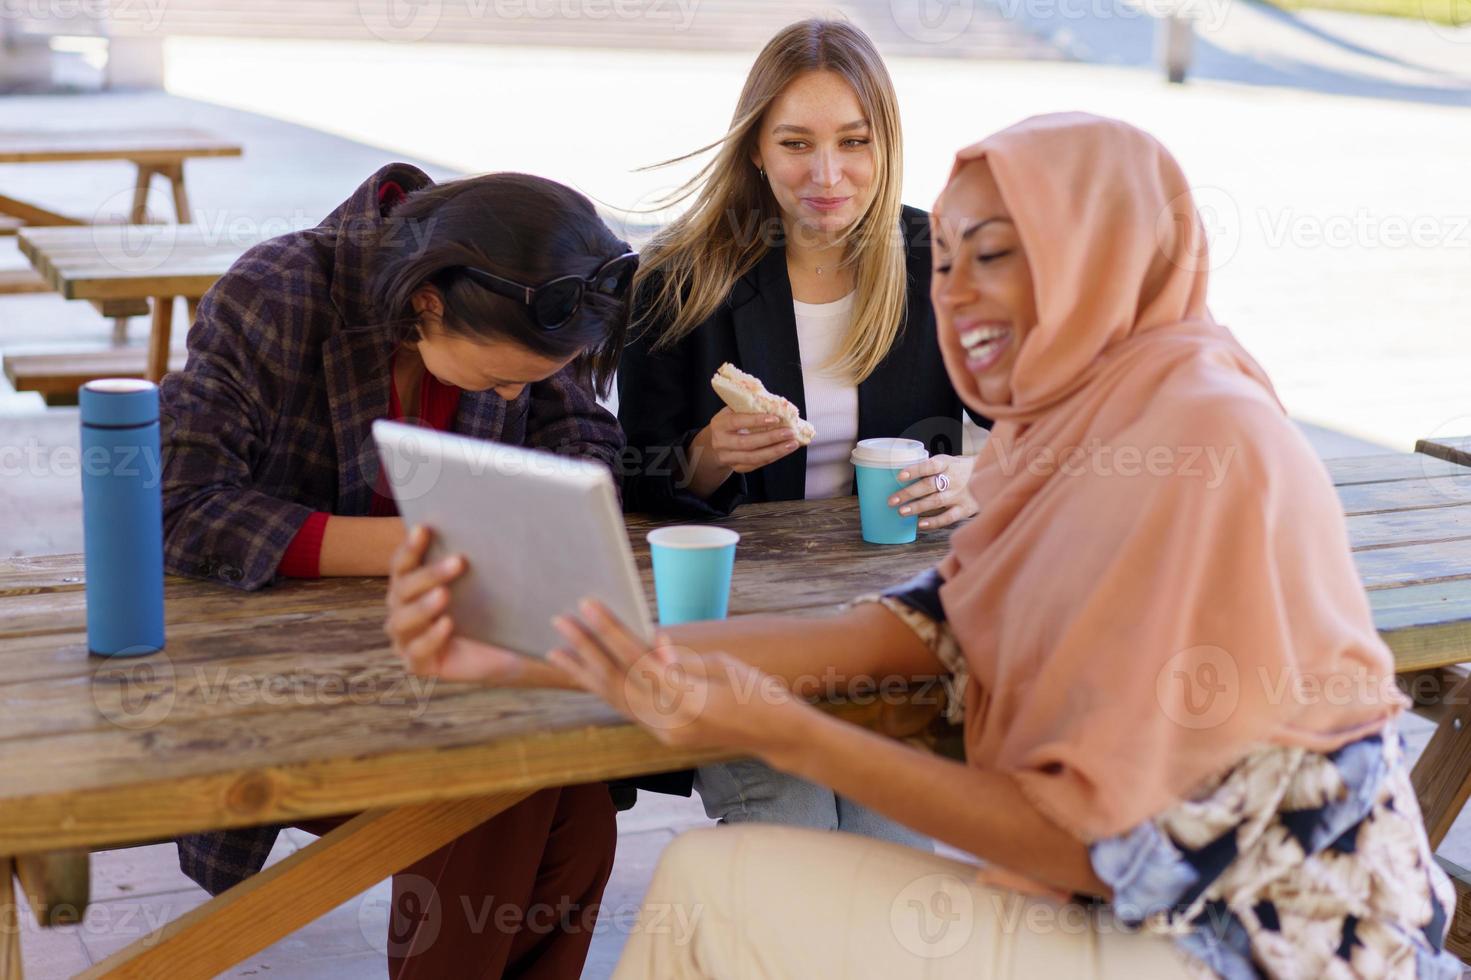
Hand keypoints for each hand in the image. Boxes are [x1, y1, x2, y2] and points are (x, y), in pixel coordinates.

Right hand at [384, 525, 574, 687]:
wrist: (502, 651)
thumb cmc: (487, 611)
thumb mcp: (483, 585)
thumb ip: (474, 561)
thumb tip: (492, 523)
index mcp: (410, 584)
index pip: (403, 563)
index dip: (411, 546)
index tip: (425, 528)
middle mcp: (401, 608)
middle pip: (403, 588)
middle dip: (429, 574)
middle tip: (458, 561)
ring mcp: (405, 638)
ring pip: (403, 619)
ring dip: (424, 606)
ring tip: (445, 595)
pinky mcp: (416, 663)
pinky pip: (417, 650)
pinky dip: (431, 637)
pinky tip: (447, 625)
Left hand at [549, 598, 809, 757]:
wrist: (777, 736)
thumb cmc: (759, 692)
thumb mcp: (722, 666)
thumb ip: (681, 659)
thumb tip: (649, 644)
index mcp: (689, 702)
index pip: (639, 662)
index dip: (611, 632)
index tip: (588, 606)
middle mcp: (671, 724)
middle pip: (618, 683)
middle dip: (587, 650)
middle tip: (561, 621)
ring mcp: (667, 735)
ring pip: (616, 701)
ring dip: (587, 673)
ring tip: (558, 650)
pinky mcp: (666, 737)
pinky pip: (629, 709)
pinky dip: (607, 689)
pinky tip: (589, 672)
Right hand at [697, 408, 802, 474]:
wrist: (715, 442)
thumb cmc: (730, 421)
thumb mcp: (733, 411)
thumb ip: (749, 407)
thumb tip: (778, 405)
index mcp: (719, 424)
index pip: (737, 422)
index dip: (756, 420)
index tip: (775, 418)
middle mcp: (721, 442)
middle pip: (747, 443)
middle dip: (771, 438)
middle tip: (790, 432)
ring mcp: (728, 457)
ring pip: (753, 457)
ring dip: (775, 451)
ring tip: (792, 443)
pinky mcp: (736, 467)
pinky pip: (756, 464)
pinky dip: (772, 457)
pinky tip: (784, 450)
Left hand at [888, 454, 977, 529]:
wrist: (990, 475)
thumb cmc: (961, 469)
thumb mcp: (948, 462)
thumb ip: (930, 469)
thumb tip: (902, 477)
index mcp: (948, 463)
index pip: (930, 466)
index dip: (915, 470)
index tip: (900, 476)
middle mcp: (954, 478)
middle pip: (929, 485)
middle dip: (909, 493)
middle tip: (892, 500)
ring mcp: (960, 494)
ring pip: (936, 501)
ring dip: (917, 507)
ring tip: (901, 511)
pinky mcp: (966, 508)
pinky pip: (948, 517)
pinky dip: (934, 521)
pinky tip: (920, 524)